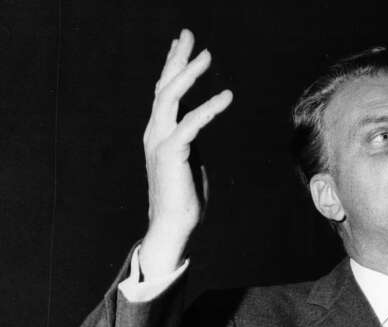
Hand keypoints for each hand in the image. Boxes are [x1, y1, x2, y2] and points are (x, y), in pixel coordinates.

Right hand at [140, 29, 232, 279]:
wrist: (173, 225)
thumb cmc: (184, 198)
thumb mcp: (189, 161)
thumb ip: (190, 141)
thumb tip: (198, 128)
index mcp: (159, 133)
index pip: (165, 93)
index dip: (173, 67)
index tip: (182, 45)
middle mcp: (155, 132)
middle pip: (164, 87)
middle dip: (176, 59)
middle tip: (189, 35)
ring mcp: (160, 141)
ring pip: (171, 97)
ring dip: (188, 74)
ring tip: (206, 55)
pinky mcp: (170, 153)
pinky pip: (192, 124)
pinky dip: (209, 108)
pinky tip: (227, 96)